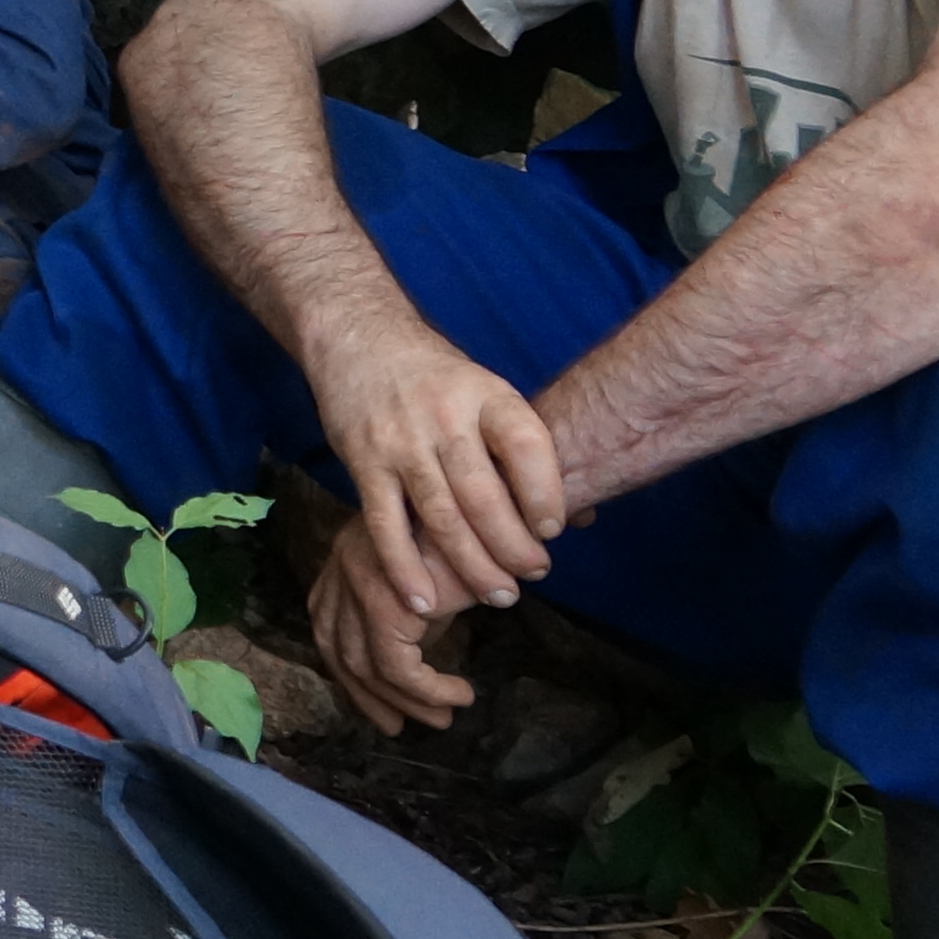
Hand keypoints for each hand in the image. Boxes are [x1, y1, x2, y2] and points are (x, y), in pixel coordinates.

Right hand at [305, 319, 563, 619]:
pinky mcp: (364, 464)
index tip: (555, 529)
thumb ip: (525, 451)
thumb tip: (581, 517)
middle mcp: (443, 417)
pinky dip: (405, 567)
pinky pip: (386, 525)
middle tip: (534, 574)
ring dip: (472, 565)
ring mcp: (400, 442)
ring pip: (441, 517)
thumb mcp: (487, 392)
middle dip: (513, 545)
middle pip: (484, 494)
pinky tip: (424, 599)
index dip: (544, 490)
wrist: (357, 338)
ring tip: (499, 595)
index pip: (525, 443)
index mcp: (485, 395)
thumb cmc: (436, 377)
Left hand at [307, 514, 475, 733]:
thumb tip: (414, 660)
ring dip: (407, 701)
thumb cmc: (471, 533)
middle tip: (398, 726)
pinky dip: (428, 690)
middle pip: (338, 649)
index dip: (349, 672)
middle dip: (368, 696)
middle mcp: (340, 566)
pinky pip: (398, 667)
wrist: (494, 502)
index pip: (327, 626)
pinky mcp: (386, 601)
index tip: (377, 703)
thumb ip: (412, 611)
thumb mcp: (431, 575)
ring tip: (442, 716)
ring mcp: (357, 582)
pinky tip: (458, 695)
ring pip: (367, 665)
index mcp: (343, 558)